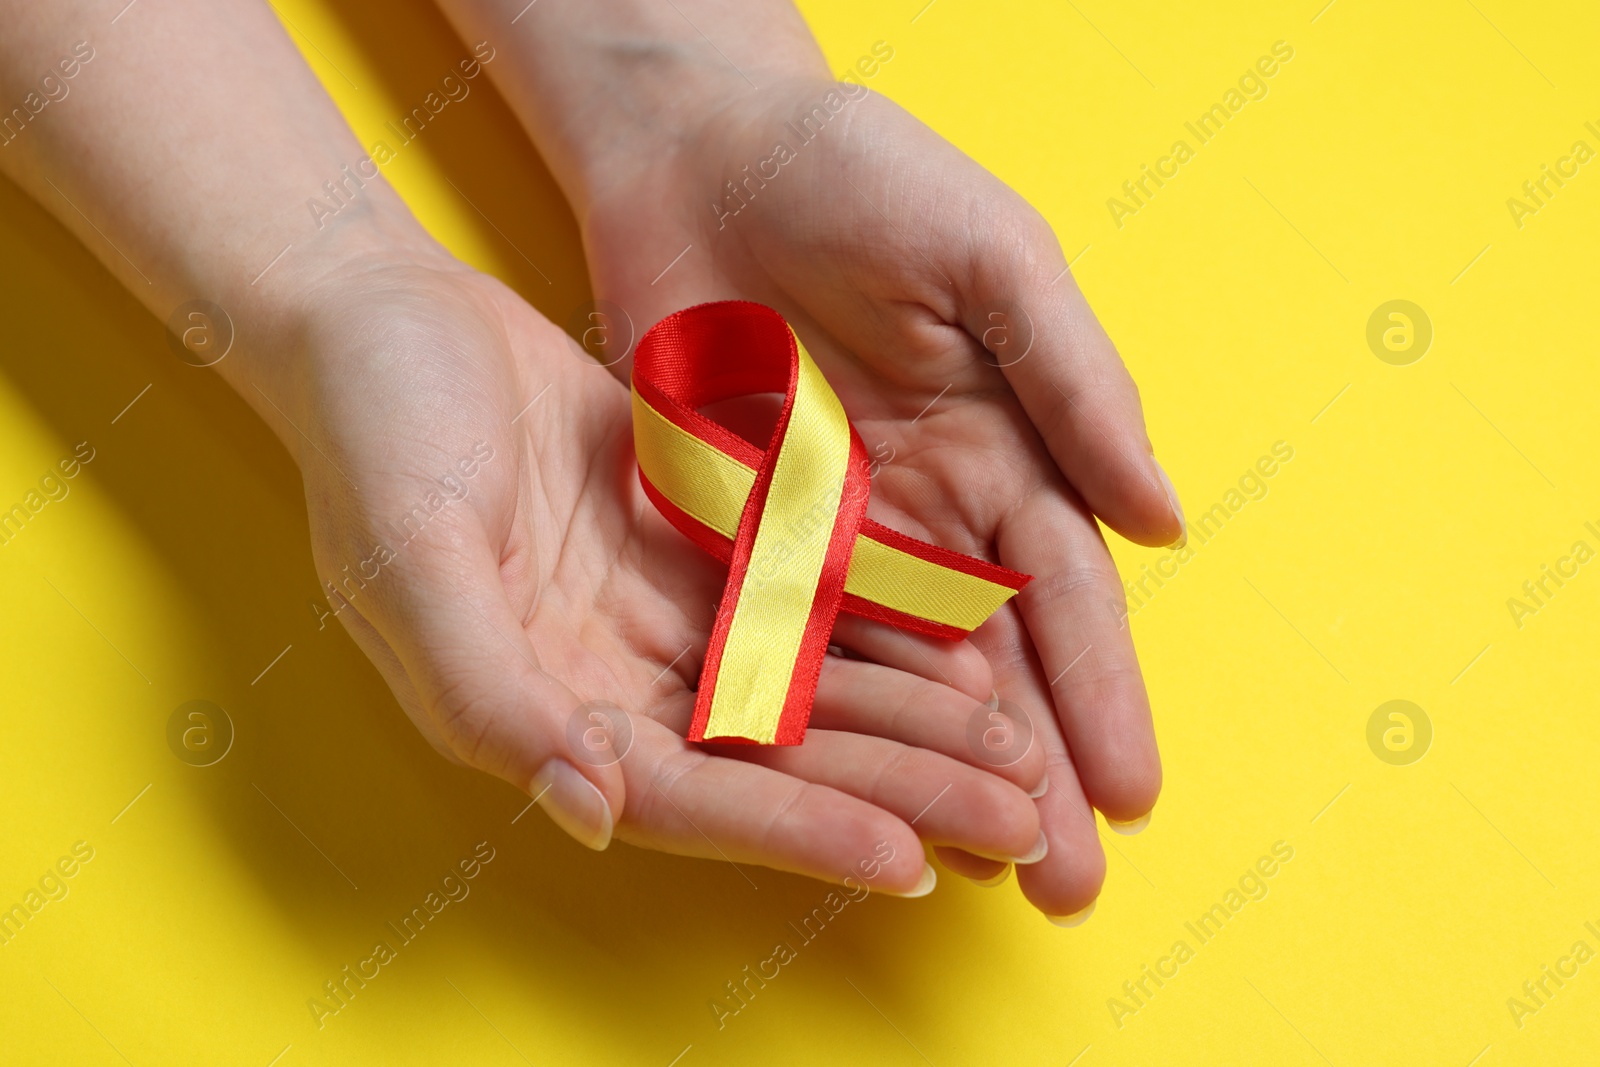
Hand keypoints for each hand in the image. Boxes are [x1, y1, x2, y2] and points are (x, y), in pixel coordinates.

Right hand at [278, 244, 1048, 890]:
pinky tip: (966, 647)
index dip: (793, 829)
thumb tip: (592, 810)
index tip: (906, 858)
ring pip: (807, 686)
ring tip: (1017, 750)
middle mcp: (612, 683)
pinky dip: (883, 625)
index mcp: (540, 710)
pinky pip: (808, 598)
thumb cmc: (372, 435)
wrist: (385, 316)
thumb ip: (488, 691)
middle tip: (1015, 816)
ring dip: (911, 720)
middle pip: (772, 757)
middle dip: (893, 787)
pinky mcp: (700, 545)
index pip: (687, 797)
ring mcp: (662, 616)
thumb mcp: (409, 561)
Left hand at [575, 77, 1183, 918]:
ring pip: (890, 676)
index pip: (1065, 595)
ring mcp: (829, 526)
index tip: (1131, 792)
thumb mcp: (991, 259)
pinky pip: (776, 636)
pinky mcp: (733, 526)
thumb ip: (1076, 385)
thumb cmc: (862, 171)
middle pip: (988, 662)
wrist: (699, 144)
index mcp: (1005, 445)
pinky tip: (842, 788)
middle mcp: (926, 506)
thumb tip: (1165, 523)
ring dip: (927, 772)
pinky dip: (812, 716)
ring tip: (969, 868)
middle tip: (1064, 884)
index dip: (1100, 693)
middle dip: (1028, 771)